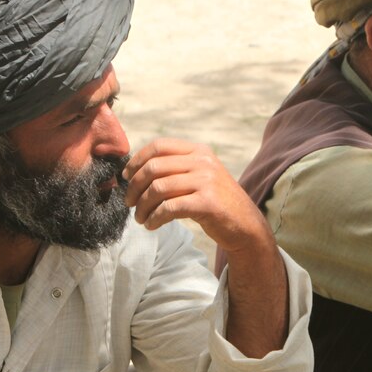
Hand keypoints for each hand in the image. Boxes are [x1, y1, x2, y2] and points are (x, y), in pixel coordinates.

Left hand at [122, 138, 271, 255]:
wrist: (245, 225)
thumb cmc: (216, 202)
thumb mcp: (200, 176)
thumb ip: (176, 168)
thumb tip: (135, 171)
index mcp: (199, 150)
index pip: (159, 146)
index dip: (137, 160)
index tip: (126, 176)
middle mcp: (203, 161)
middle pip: (154, 167)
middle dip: (135, 186)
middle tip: (130, 202)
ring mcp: (207, 181)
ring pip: (158, 188)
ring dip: (143, 206)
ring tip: (140, 218)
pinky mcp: (207, 202)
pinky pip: (169, 208)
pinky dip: (155, 218)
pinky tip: (152, 225)